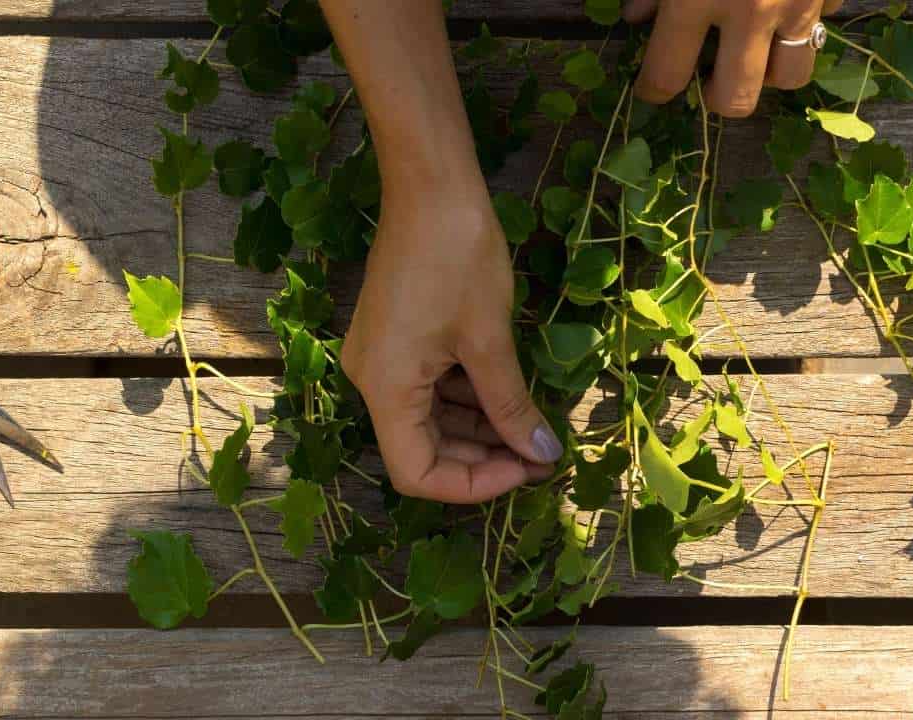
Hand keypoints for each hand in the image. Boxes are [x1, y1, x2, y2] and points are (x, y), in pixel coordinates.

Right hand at [341, 184, 561, 503]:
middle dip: (481, 458)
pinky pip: (426, 388)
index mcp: (384, 388)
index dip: (471, 485)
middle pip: (421, 449)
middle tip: (539, 456)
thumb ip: (511, 405)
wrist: (428, 184)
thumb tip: (541, 456)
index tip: (523, 471)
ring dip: (477, 430)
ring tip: (531, 430)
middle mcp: (371, 381)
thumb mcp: (490, 338)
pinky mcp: (393, 339)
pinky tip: (506, 397)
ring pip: (427, 420)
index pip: (416, 472)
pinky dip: (465, 399)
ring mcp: (380, 359)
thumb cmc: (458, 256)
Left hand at [625, 0, 843, 116]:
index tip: (649, 92)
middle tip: (708, 79)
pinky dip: (807, 22)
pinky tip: (789, 4)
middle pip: (736, 98)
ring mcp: (800, 1)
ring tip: (753, 52)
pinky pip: (825, 24)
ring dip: (769, 74)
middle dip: (717, 98)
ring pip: (791, 76)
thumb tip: (637, 18)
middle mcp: (752, 11)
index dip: (652, 91)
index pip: (666, 74)